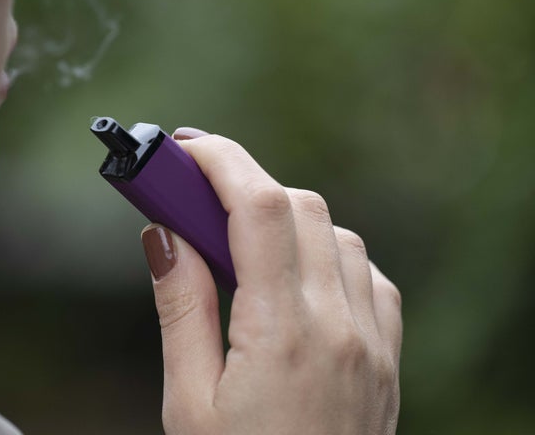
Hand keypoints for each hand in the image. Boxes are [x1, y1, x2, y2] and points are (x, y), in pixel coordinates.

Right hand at [141, 132, 401, 433]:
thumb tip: (163, 236)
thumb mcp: (189, 403)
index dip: (219, 161)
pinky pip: (366, 273)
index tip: (183, 148)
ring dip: (285, 221)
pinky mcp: (387, 356)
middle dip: (243, 185)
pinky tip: (294, 281)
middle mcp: (341, 326)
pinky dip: (326, 254)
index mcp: (284, 335)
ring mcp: (374, 341)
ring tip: (238, 249)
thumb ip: (181, 309)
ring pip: (336, 234)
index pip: (258, 209)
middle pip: (299, 208)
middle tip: (195, 198)